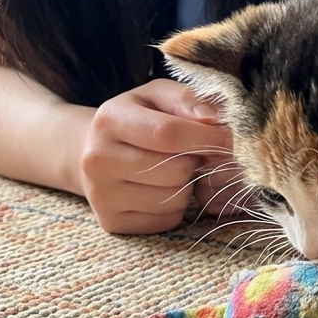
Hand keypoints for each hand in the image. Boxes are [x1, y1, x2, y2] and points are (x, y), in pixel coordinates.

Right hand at [78, 78, 239, 233]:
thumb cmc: (137, 117)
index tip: (225, 137)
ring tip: (173, 168)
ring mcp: (101, 195)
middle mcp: (98, 159)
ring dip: (187, 184)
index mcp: (110, 120)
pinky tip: (162, 188)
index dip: (206, 137)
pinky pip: (167, 220)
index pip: (168, 133)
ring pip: (175, 198)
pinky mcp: (112, 222)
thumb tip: (213, 120)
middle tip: (192, 153)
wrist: (92, 149)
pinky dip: (176, 206)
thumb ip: (187, 99)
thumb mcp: (157, 95)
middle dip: (196, 161)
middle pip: (175, 170)